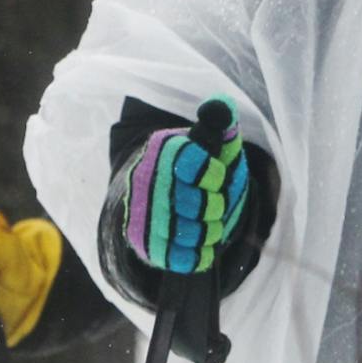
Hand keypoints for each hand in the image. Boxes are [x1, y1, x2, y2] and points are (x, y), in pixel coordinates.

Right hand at [120, 96, 249, 274]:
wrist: (157, 193)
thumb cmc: (196, 163)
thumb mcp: (210, 140)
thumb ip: (221, 122)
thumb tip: (220, 105)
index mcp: (164, 149)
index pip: (195, 164)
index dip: (215, 176)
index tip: (219, 178)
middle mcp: (146, 179)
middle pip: (197, 203)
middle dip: (217, 206)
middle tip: (217, 204)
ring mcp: (141, 213)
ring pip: (190, 232)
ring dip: (210, 231)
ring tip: (211, 223)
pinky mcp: (141, 242)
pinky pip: (176, 257)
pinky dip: (197, 254)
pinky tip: (201, 244)